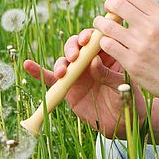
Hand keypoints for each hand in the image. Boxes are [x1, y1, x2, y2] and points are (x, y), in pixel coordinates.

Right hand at [23, 28, 142, 137]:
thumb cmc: (129, 99)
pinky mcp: (69, 88)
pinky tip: (29, 66)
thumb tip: (94, 62)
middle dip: (73, 47)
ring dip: (61, 62)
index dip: (90, 35)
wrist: (123, 123)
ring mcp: (79, 73)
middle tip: (75, 56)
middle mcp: (91, 60)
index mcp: (109, 54)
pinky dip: (39, 72)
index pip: (97, 38)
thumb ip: (109, 74)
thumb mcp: (123, 86)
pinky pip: (52, 79)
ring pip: (65, 60)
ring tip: (63, 72)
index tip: (87, 39)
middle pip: (78, 45)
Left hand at [93, 0, 158, 110]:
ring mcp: (140, 46)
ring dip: (100, 22)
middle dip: (109, 4)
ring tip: (101, 24)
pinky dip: (104, 41)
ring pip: (107, 25)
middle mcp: (151, 28)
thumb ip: (154, 16)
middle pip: (118, 5)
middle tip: (108, 9)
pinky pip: (107, 45)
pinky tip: (107, 42)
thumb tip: (133, 1)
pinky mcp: (132, 63)